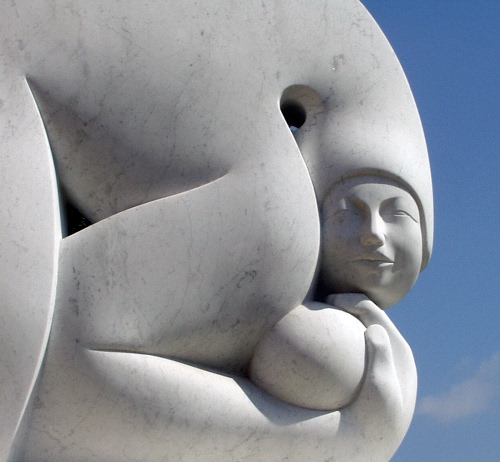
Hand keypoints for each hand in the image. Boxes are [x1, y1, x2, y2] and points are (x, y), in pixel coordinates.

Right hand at [330, 293, 416, 450]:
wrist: (372, 442)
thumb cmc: (375, 417)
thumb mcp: (382, 387)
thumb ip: (382, 354)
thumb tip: (374, 327)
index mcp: (399, 349)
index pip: (375, 311)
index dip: (352, 299)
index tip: (328, 301)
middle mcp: (389, 351)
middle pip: (365, 315)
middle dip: (344, 303)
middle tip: (321, 304)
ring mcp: (373, 360)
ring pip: (354, 330)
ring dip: (338, 318)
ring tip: (316, 316)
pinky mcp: (360, 370)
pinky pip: (344, 349)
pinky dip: (331, 340)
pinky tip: (312, 343)